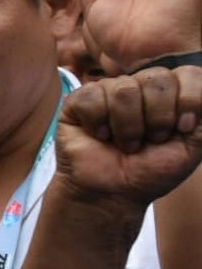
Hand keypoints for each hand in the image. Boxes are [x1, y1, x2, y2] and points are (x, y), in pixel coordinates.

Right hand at [55, 66, 201, 208]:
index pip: (188, 74)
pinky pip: (92, 98)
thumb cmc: (151, 171)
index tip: (183, 128)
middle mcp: (140, 87)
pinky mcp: (78, 102)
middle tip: (150, 140)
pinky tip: (100, 136)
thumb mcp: (194, 146)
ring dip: (128, 127)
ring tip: (125, 144)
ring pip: (124, 89)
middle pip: (157, 78)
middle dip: (157, 118)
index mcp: (170, 93)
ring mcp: (108, 92)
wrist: (114, 194)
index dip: (189, 100)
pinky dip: (98, 123)